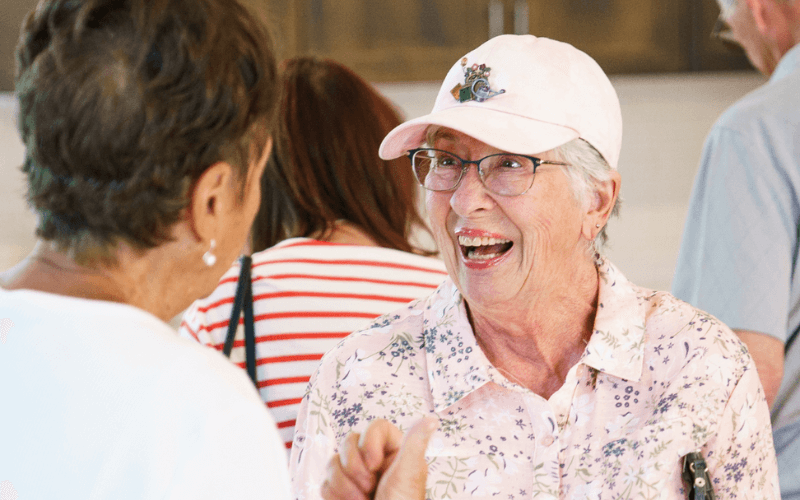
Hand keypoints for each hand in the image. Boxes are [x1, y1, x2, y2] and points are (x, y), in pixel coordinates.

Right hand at [321, 417, 437, 499]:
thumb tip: (432, 419)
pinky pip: (324, 482)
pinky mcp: (339, 491)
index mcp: (396, 453)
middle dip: (355, 469)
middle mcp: (374, 462)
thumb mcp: (409, 475)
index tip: (376, 466)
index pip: (375, 427)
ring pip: (332, 462)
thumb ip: (415, 444)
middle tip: (370, 488)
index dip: (369, 444)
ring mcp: (355, 477)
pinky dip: (334, 496)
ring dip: (344, 486)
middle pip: (349, 441)